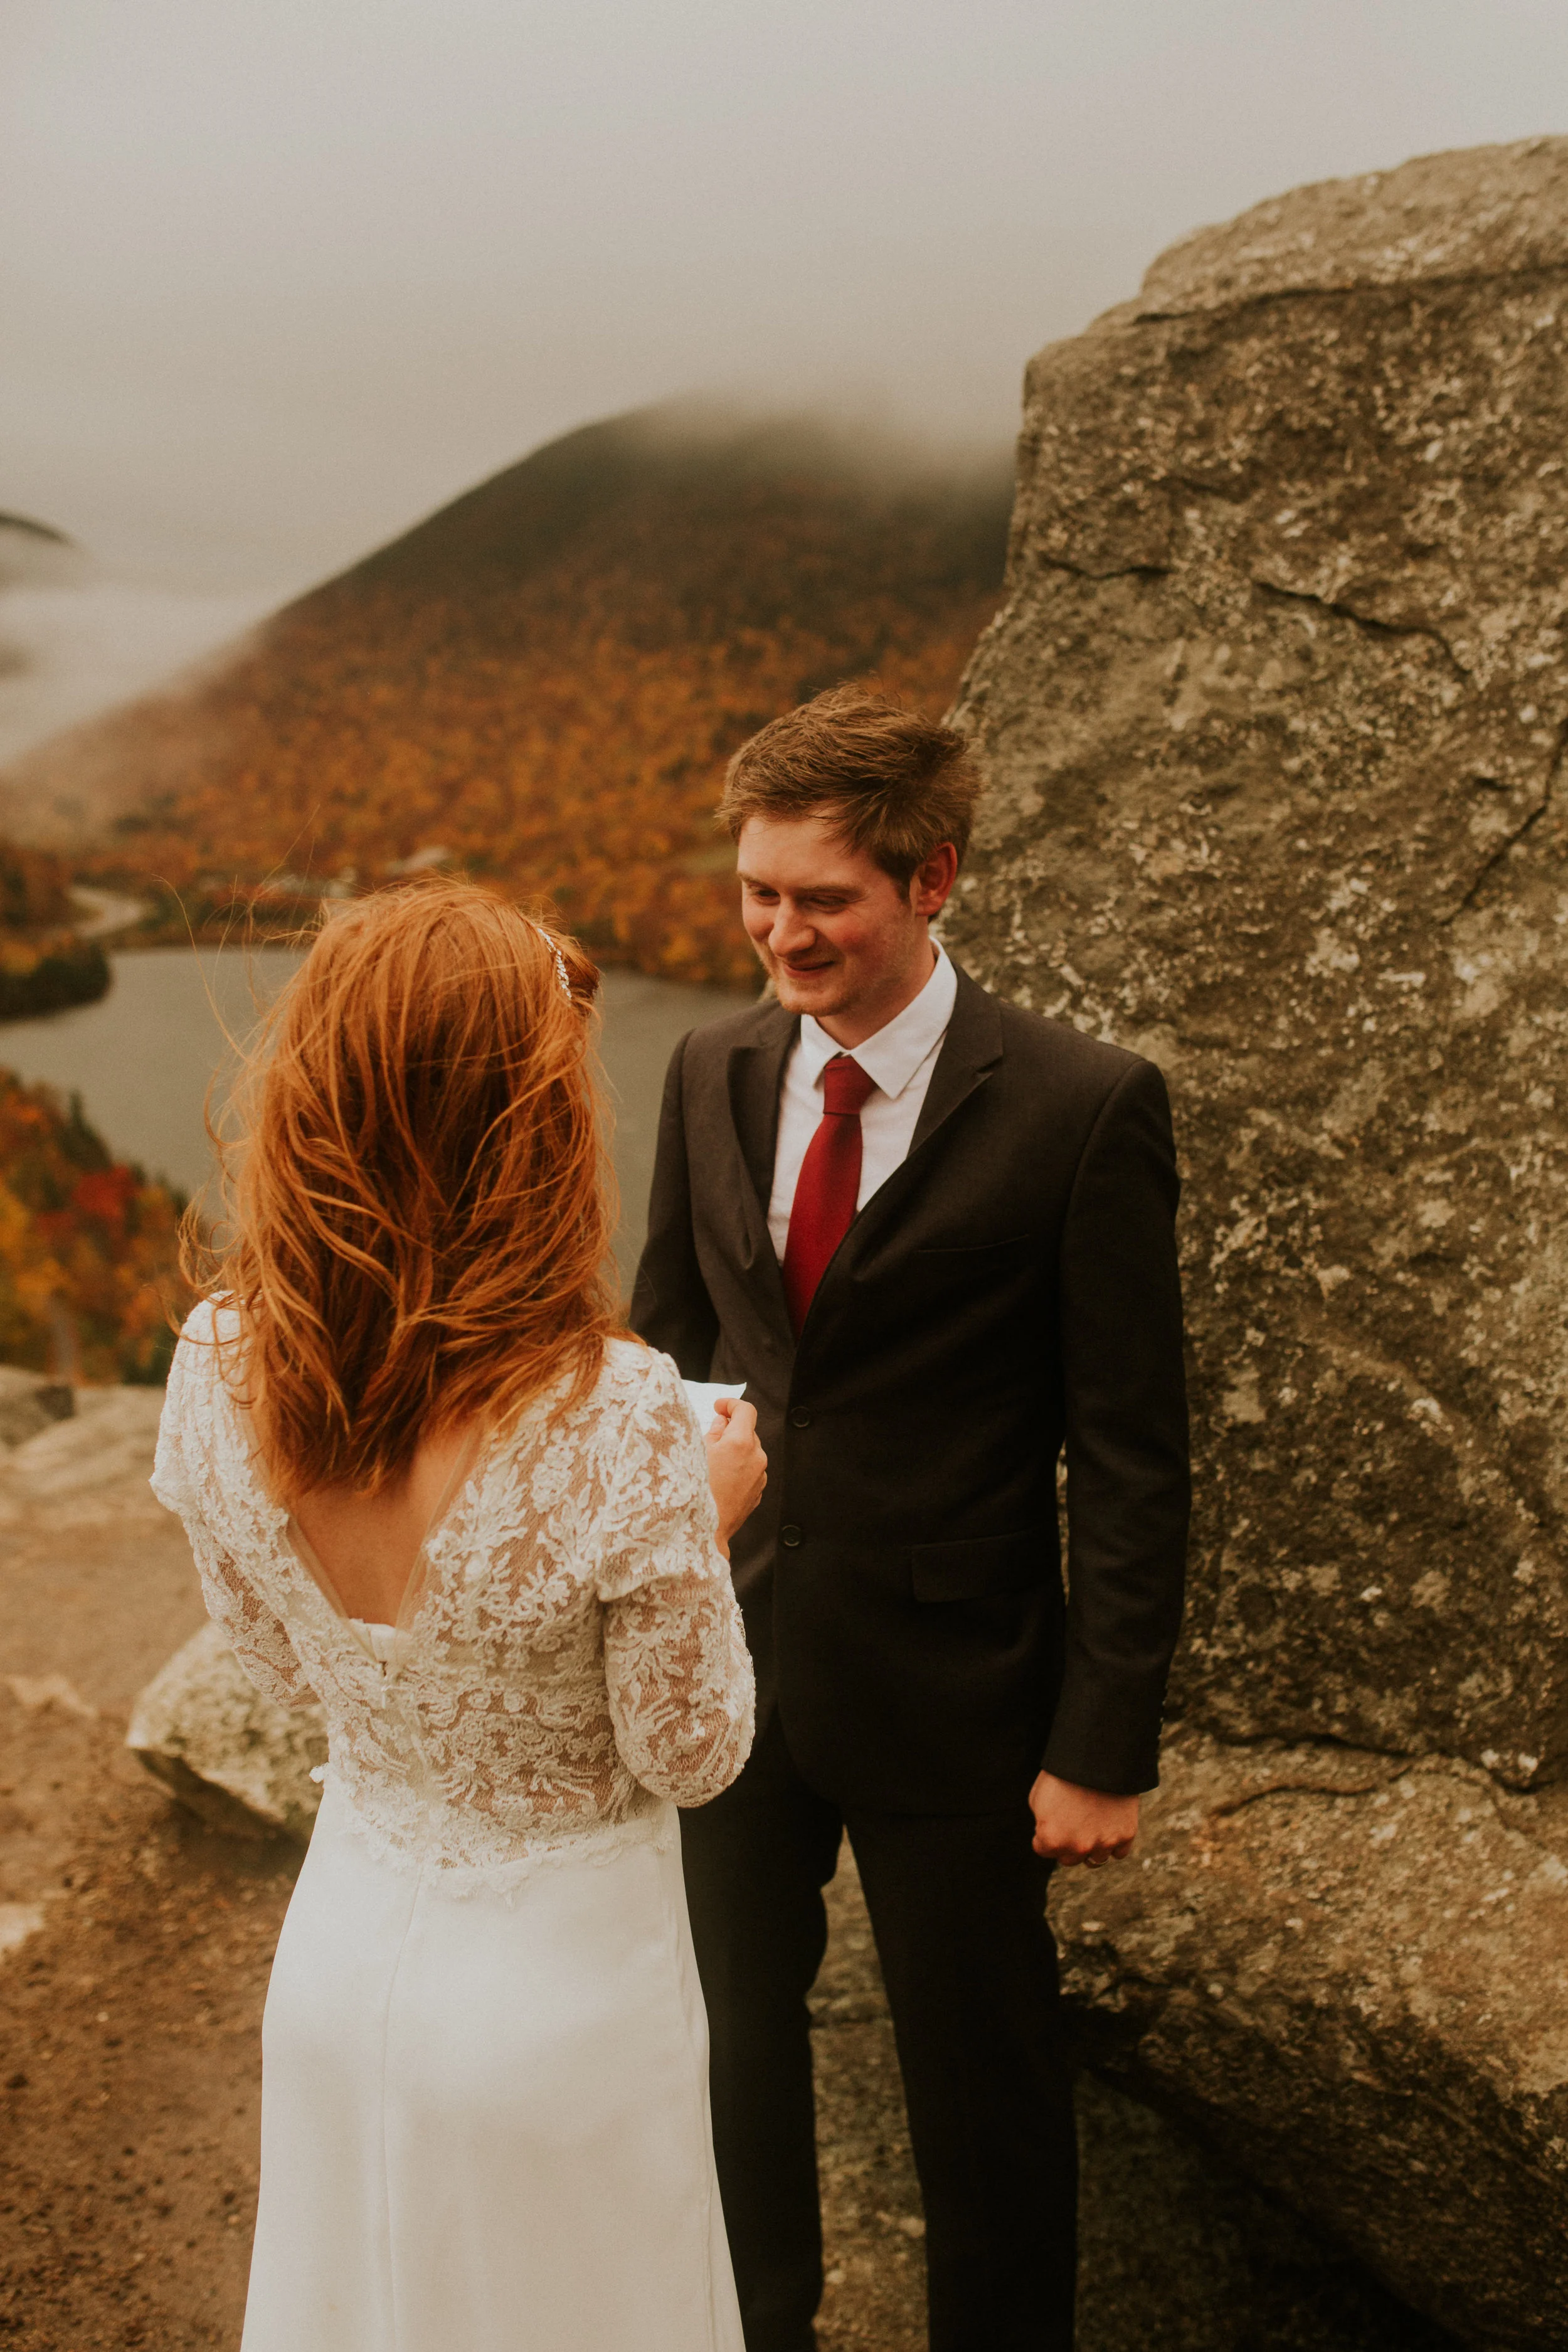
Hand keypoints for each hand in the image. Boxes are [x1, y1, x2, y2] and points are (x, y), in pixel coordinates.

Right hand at [705, 1398, 766, 1553]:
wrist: (705, 1530)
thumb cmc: (696, 1491)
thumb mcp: (697, 1453)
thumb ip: (714, 1432)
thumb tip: (722, 1423)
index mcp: (741, 1442)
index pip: (746, 1410)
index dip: (731, 1404)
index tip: (719, 1407)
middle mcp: (756, 1457)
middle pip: (747, 1432)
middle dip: (731, 1431)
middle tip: (709, 1440)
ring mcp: (760, 1475)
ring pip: (749, 1453)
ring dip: (735, 1452)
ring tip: (713, 1466)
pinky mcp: (758, 1491)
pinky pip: (750, 1471)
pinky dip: (739, 1469)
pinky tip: (721, 1481)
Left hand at [1028, 1771, 1138, 1866]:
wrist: (1096, 1756)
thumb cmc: (1062, 1774)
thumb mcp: (1037, 1798)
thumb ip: (1042, 1824)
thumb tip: (1047, 1837)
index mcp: (1051, 1839)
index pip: (1043, 1850)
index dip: (1045, 1832)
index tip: (1052, 1818)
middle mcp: (1077, 1847)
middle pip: (1068, 1858)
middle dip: (1067, 1843)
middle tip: (1072, 1821)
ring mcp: (1103, 1843)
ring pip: (1095, 1859)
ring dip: (1091, 1846)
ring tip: (1091, 1824)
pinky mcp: (1126, 1835)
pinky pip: (1118, 1852)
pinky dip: (1114, 1843)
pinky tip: (1109, 1826)